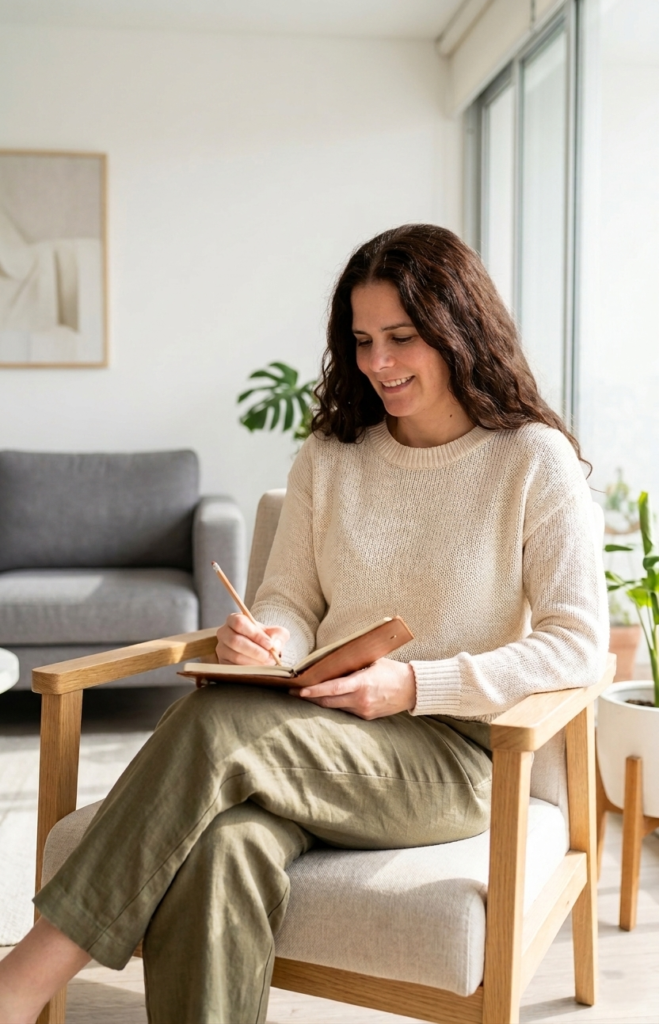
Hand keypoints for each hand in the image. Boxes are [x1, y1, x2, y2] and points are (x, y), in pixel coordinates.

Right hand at [215, 613, 288, 665]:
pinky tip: (259, 668)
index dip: (255, 634)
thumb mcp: (275, 633)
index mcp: (234, 619)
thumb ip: (279, 635)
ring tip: (266, 662)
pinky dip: (249, 669)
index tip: (269, 644)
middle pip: (235, 641)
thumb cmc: (264, 638)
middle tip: (269, 656)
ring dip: (254, 661)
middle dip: (255, 650)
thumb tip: (275, 644)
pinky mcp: (222, 663)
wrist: (258, 650)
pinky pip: (234, 667)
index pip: (239, 623)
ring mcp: (221, 648)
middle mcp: (224, 633)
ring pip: (235, 656)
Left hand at [291, 658, 415, 719]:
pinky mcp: (366, 717)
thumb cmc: (392, 671)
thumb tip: (329, 665)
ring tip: (305, 695)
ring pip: (335, 708)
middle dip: (310, 698)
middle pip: (328, 702)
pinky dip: (336, 704)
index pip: (333, 689)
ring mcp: (364, 710)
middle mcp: (361, 700)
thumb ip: (352, 666)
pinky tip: (327, 699)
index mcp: (363, 683)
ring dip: (321, 702)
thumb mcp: (372, 663)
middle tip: (293, 692)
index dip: (314, 691)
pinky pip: (346, 711)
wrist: (412, 689)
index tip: (299, 690)